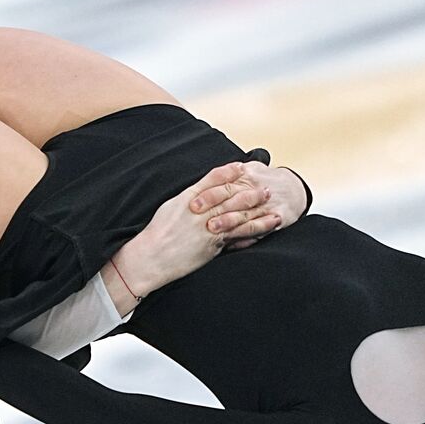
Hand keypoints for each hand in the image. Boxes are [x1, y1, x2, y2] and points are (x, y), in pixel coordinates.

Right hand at [109, 163, 269, 299]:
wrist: (150, 257)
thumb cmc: (156, 234)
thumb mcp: (170, 209)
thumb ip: (188, 200)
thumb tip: (199, 196)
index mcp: (189, 198)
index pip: (213, 180)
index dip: (229, 172)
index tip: (242, 167)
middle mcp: (201, 211)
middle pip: (231, 196)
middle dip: (251, 192)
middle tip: (266, 188)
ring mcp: (208, 228)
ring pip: (238, 217)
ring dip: (258, 213)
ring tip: (273, 210)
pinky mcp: (211, 245)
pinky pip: (235, 237)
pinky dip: (251, 233)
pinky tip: (262, 232)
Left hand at [188, 160, 307, 245]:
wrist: (294, 189)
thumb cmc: (263, 181)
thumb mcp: (248, 171)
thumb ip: (227, 175)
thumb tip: (201, 183)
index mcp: (247, 176)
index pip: (225, 183)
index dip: (208, 194)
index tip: (192, 203)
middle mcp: (257, 190)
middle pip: (234, 199)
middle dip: (215, 207)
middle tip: (198, 216)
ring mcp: (268, 205)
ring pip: (246, 216)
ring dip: (229, 223)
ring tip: (214, 231)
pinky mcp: (279, 219)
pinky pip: (261, 230)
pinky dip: (246, 238)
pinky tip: (231, 245)